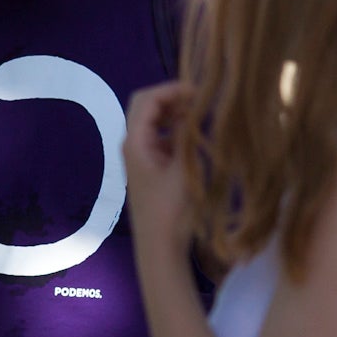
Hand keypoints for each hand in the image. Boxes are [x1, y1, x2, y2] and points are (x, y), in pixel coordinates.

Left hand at [122, 80, 193, 250]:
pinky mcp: (151, 168)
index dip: (172, 89)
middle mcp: (133, 145)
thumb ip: (190, 136)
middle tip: (201, 99)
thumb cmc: (170, 210)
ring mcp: (141, 156)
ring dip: (176, 114)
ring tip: (202, 114)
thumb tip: (200, 107)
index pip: (148, 99)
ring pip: (155, 122)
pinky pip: (162, 139)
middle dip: (173, 98)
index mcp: (135, 142)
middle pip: (148, 107)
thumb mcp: (184, 169)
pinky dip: (177, 131)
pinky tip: (197, 136)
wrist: (160, 246)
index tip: (199, 91)